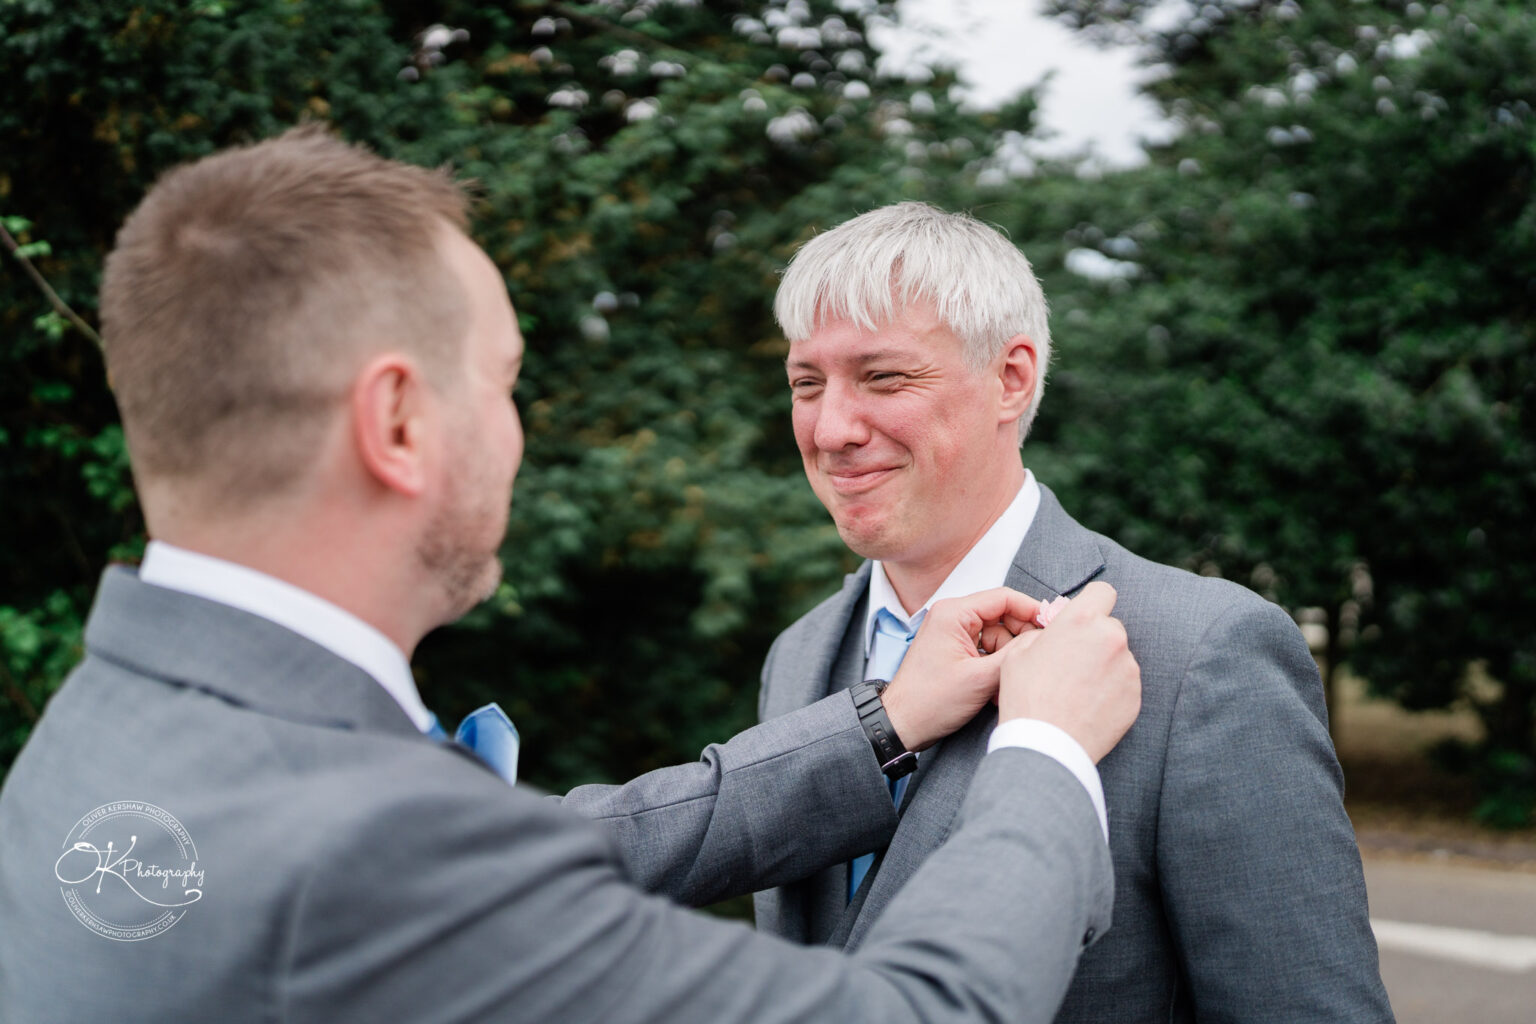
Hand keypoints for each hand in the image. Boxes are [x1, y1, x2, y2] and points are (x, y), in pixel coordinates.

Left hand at [882, 587, 1040, 750]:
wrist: (902, 725)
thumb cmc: (931, 701)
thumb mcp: (981, 678)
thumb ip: (1016, 654)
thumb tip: (1043, 638)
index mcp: (954, 613)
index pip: (1004, 598)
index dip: (1032, 611)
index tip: (1054, 627)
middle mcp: (952, 617)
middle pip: (1003, 617)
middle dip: (1020, 641)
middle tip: (1033, 661)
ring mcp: (953, 634)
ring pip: (998, 637)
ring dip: (1007, 660)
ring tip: (1007, 686)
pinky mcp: (955, 651)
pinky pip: (987, 651)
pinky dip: (996, 668)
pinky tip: (997, 690)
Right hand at [996, 581, 1140, 761]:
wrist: (1047, 746)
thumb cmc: (1028, 698)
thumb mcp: (1019, 654)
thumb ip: (1044, 634)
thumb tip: (1055, 633)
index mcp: (1082, 622)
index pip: (1103, 592)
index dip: (1092, 603)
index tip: (1084, 618)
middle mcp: (1111, 639)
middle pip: (1110, 628)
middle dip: (1095, 640)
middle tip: (1073, 662)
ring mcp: (1128, 669)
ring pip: (1118, 658)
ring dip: (1104, 667)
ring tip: (1078, 691)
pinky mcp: (1136, 696)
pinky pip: (1124, 684)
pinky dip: (1111, 691)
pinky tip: (1089, 706)